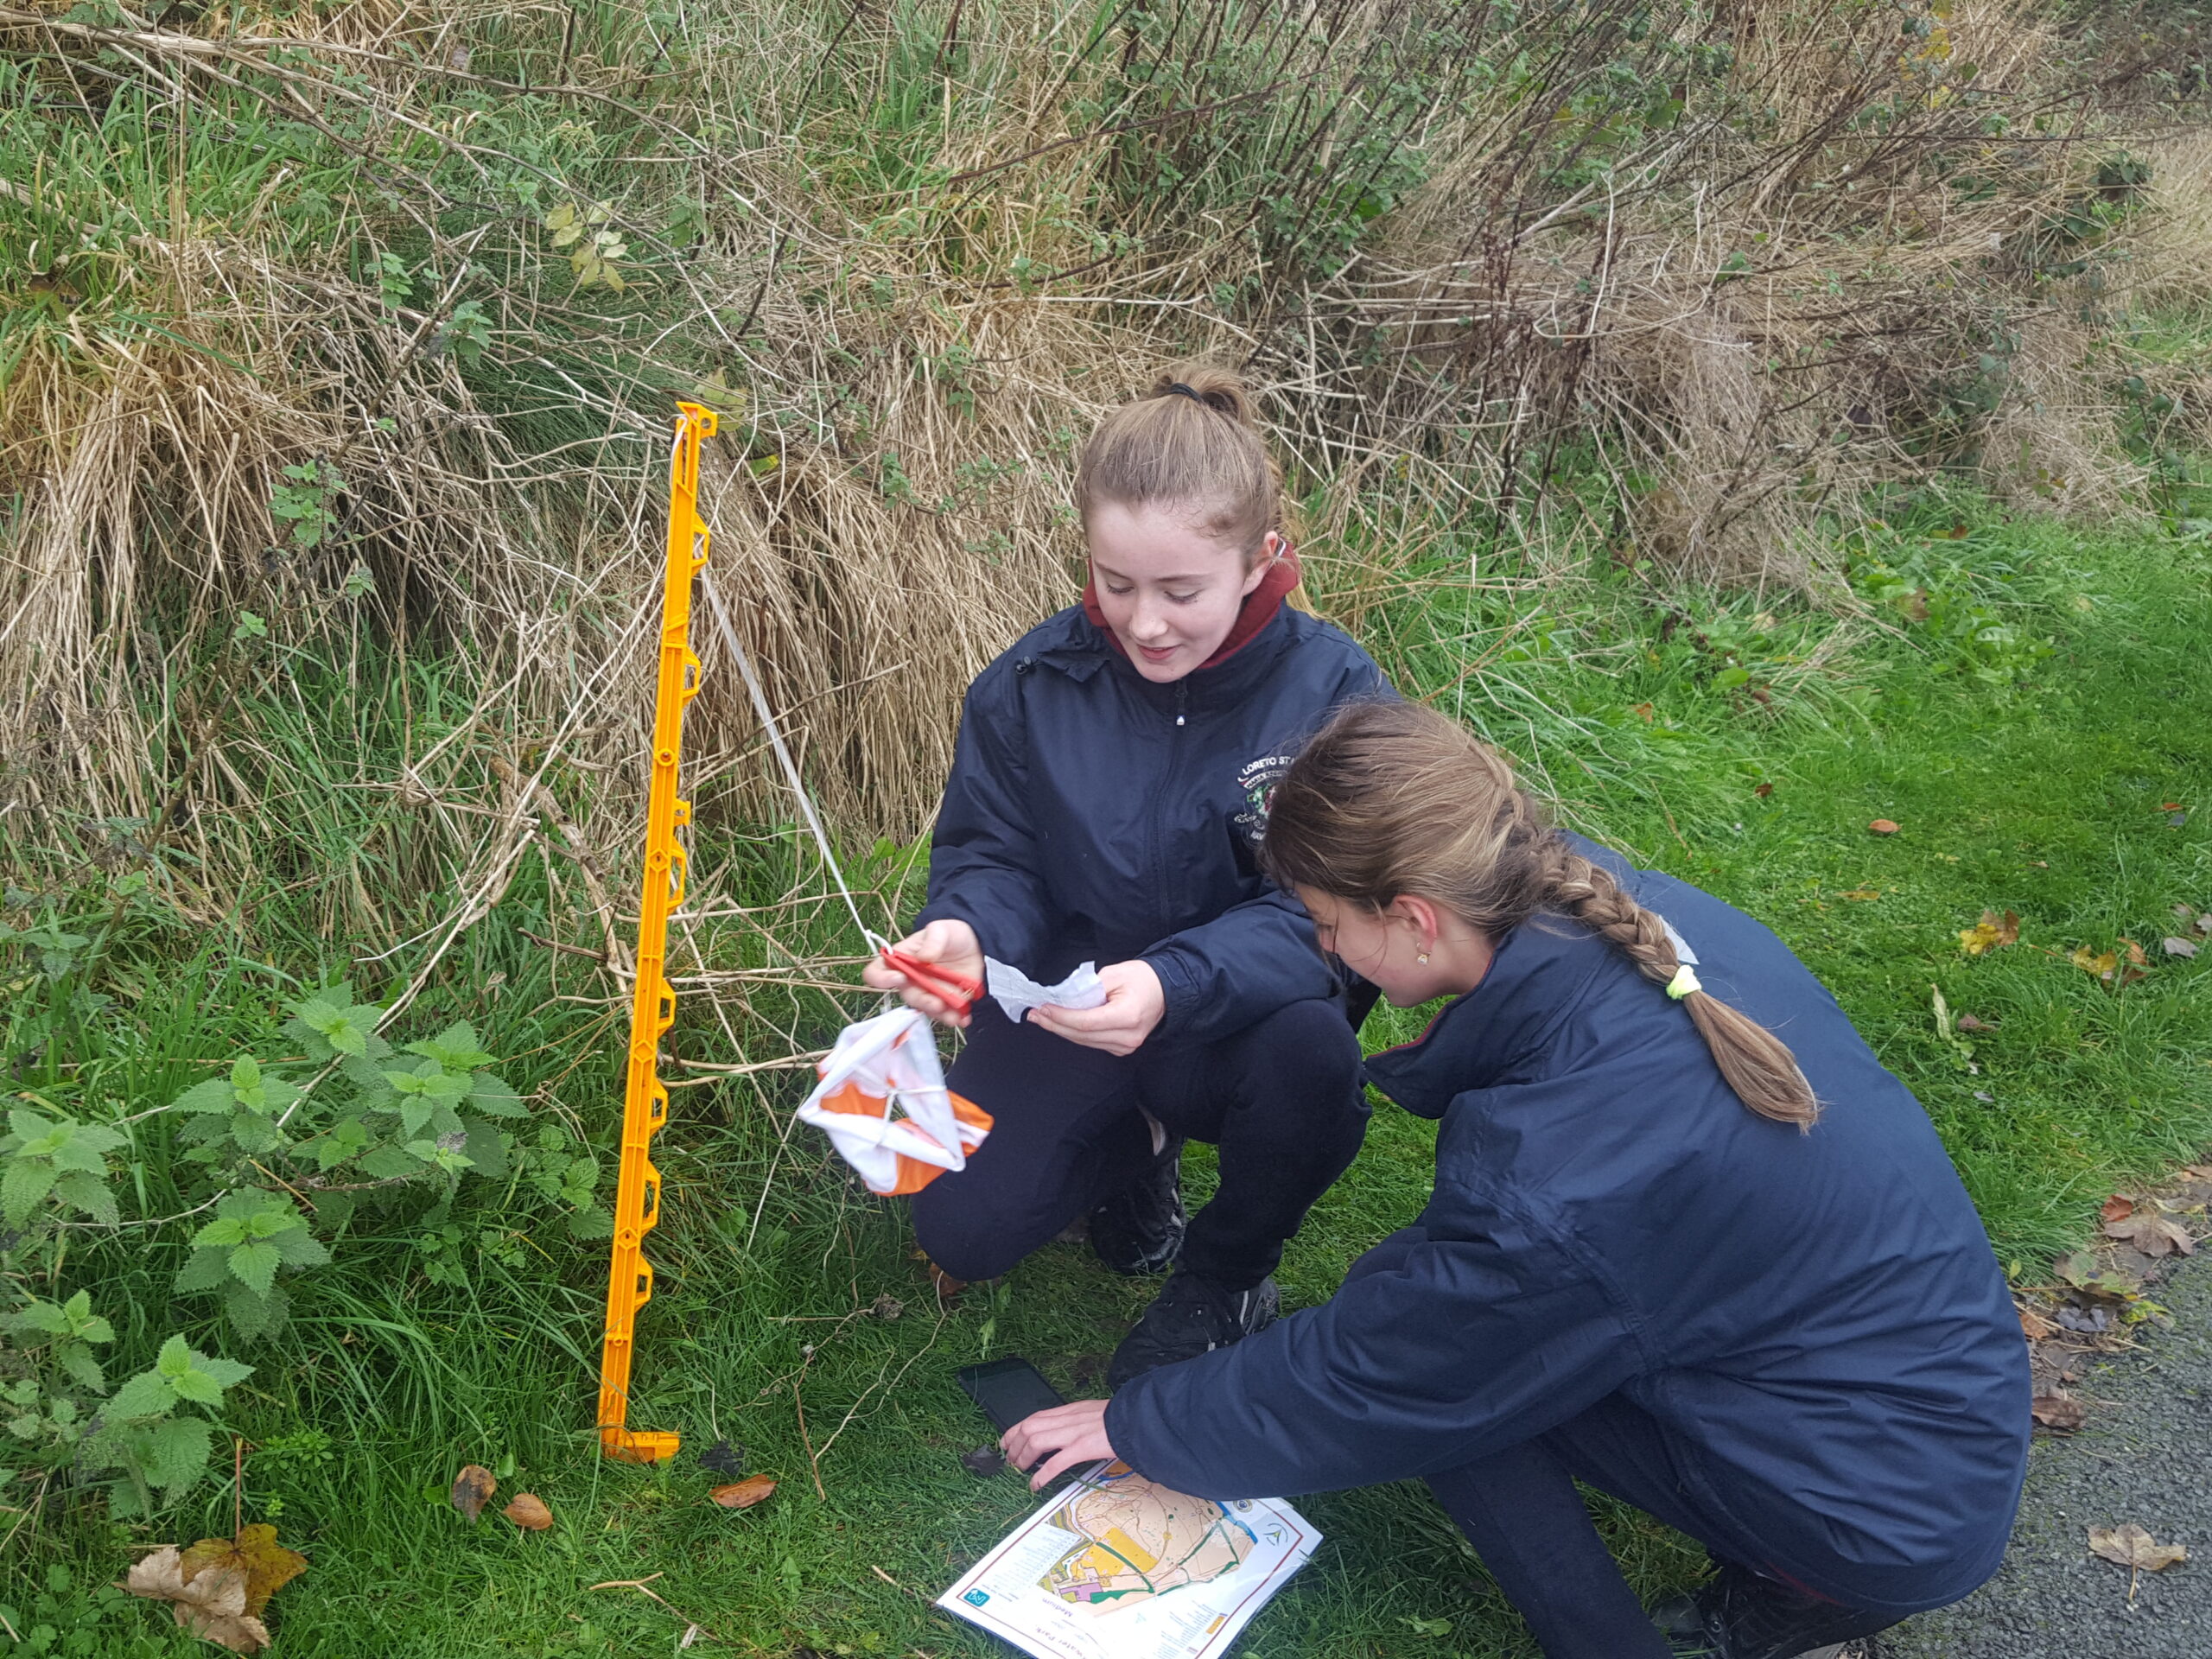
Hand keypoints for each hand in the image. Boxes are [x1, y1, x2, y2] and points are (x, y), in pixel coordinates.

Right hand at [860, 919, 983, 1027]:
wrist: (977, 944)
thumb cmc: (951, 934)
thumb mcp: (941, 929)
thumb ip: (933, 940)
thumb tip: (923, 957)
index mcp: (901, 960)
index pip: (877, 972)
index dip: (882, 978)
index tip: (899, 978)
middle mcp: (911, 980)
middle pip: (908, 996)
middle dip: (922, 1001)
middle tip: (936, 1002)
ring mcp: (928, 993)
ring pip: (927, 1009)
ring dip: (938, 1014)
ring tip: (953, 1015)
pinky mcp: (946, 1002)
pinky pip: (946, 1015)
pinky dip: (954, 1018)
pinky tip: (963, 1018)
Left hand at [1003, 1399, 1115, 1490]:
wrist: (1138, 1418)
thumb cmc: (1120, 1418)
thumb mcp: (1093, 1413)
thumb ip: (1076, 1421)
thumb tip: (1063, 1434)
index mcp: (1070, 1410)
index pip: (1034, 1417)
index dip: (1015, 1429)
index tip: (1007, 1441)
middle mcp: (1068, 1419)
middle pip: (1029, 1428)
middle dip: (1014, 1444)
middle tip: (1011, 1461)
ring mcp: (1073, 1433)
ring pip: (1036, 1441)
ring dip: (1023, 1457)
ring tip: (1020, 1470)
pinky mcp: (1082, 1447)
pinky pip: (1055, 1462)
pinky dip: (1042, 1475)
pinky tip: (1036, 1484)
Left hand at [1028, 960, 1164, 1055]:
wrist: (1165, 990)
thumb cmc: (1143, 978)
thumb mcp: (1114, 973)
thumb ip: (1088, 988)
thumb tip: (1062, 998)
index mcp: (1128, 1016)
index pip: (1085, 1022)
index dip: (1060, 1016)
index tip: (1043, 1007)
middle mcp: (1128, 1036)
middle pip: (1082, 1035)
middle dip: (1055, 1024)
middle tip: (1034, 1014)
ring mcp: (1126, 1046)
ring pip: (1084, 1041)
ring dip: (1061, 1029)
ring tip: (1042, 1018)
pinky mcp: (1122, 1049)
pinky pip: (1092, 1043)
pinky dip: (1075, 1033)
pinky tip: (1061, 1024)